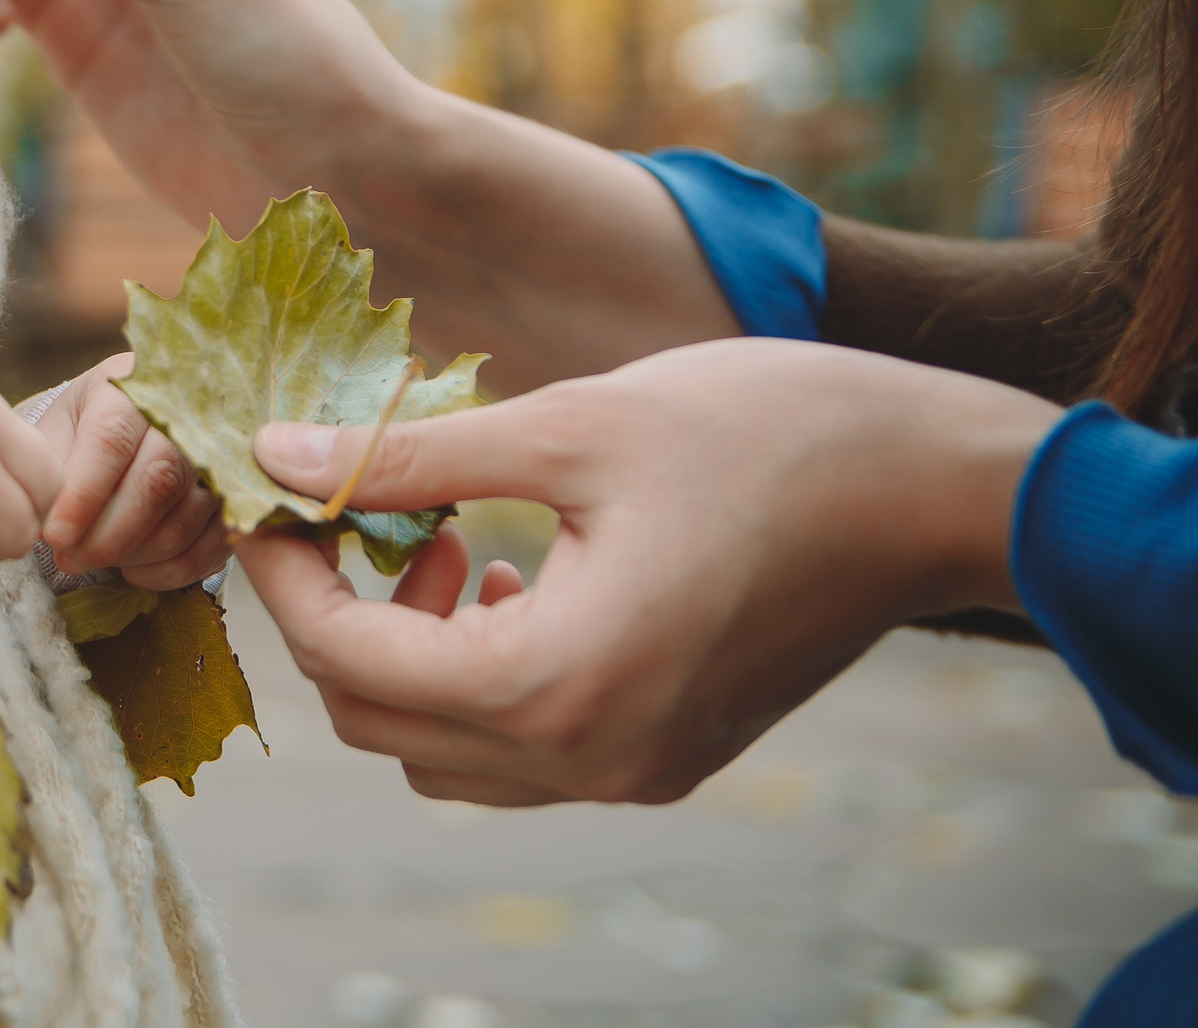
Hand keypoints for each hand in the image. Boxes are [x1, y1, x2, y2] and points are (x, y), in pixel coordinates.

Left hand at [28, 354, 228, 588]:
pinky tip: (132, 569)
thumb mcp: (62, 426)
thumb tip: (48, 519)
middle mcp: (189, 416)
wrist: (141, 417)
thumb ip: (52, 466)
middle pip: (156, 483)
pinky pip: (210, 549)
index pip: (113, 440)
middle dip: (106, 536)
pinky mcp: (237, 501)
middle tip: (69, 559)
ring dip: (132, 555)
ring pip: (182, 521)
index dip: (83, 494)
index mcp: (135, 388)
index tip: (55, 535)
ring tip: (92, 560)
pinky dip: (167, 572)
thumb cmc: (92, 423)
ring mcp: (221, 459)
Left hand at [234, 338, 1061, 805]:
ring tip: (437, 534)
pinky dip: (476, 675)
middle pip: (379, 722)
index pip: (348, 656)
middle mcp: (588, 759)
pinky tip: (506, 569)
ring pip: (441, 752)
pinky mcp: (667, 755)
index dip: (284, 573)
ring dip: (403, 652)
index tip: (262, 490)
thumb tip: (274, 456)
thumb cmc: (762, 431)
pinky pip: (520, 751)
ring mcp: (633, 772)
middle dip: (332, 614)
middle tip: (337, 507)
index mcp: (556, 683)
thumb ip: (406, 458)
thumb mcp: (566, 426)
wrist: (935, 484)